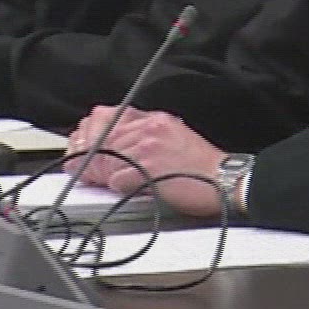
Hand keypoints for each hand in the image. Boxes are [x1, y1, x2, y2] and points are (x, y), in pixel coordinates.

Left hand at [65, 107, 225, 215]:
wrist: (224, 180)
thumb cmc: (202, 166)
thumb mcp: (174, 137)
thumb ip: (144, 137)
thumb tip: (116, 148)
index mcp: (154, 119)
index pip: (107, 118)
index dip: (91, 136)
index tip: (85, 149)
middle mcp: (149, 128)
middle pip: (102, 139)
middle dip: (92, 158)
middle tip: (90, 172)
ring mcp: (148, 147)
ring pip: (107, 160)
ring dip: (105, 175)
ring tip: (112, 182)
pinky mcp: (148, 169)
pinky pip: (118, 180)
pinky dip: (120, 188)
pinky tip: (132, 189)